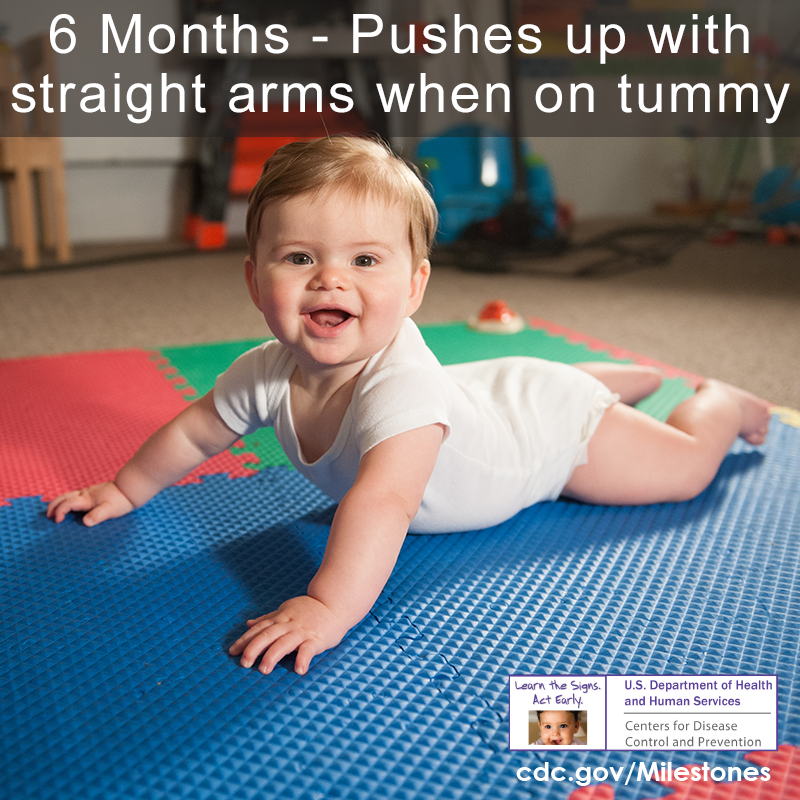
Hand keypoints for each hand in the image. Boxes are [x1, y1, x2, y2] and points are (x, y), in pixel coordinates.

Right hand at [46, 481, 134, 525]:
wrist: (130, 488)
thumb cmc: (121, 500)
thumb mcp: (110, 510)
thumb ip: (97, 515)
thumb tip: (85, 522)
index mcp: (87, 499)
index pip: (67, 504)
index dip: (59, 512)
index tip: (57, 521)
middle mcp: (85, 494)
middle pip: (63, 497)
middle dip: (53, 506)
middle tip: (48, 516)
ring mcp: (88, 492)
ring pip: (68, 495)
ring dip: (58, 502)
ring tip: (53, 511)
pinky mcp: (93, 493)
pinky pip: (74, 496)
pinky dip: (66, 501)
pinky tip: (69, 506)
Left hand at [228, 595, 348, 675]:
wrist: (335, 603)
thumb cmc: (309, 609)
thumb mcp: (286, 610)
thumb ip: (268, 618)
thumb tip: (248, 623)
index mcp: (280, 618)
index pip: (259, 629)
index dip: (245, 640)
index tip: (232, 652)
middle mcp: (289, 624)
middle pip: (268, 635)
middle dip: (254, 649)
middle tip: (244, 663)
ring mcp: (302, 631)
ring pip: (284, 643)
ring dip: (273, 655)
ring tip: (264, 670)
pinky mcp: (317, 639)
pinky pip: (309, 649)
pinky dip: (303, 659)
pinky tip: (299, 670)